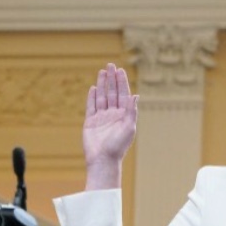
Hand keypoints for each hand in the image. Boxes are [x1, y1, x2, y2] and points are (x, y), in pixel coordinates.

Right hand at [83, 63, 138, 189]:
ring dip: (102, 84)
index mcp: (124, 115)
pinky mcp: (90, 122)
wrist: (103, 159)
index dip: (122, 82)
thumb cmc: (118, 146)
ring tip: (102, 71)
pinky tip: (93, 88)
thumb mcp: (129, 127)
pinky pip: (91, 106)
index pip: (123, 94)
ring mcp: (101, 117)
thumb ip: (131, 111)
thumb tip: (135, 95)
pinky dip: (92, 97)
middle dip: (112, 79)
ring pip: (102, 97)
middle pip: (112, 92)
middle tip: (111, 65)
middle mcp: (113, 114)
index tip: (120, 70)